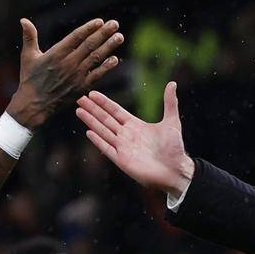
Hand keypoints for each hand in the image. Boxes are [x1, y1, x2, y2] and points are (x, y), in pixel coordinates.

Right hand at [7, 18, 123, 128]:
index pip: (76, 37)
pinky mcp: (81, 87)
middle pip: (89, 45)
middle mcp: (68, 64)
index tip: (100, 21)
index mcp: (56, 54)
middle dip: (103, 34)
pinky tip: (115, 59)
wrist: (34, 105)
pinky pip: (97, 75)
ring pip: (95, 58)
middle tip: (115, 24)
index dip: (89, 28)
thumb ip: (29, 37)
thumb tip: (23, 20)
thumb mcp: (28, 56)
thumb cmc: (29, 79)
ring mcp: (76, 76)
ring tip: (119, 37)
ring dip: (108, 47)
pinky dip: (106, 67)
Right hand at [76, 83, 195, 196]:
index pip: (115, 111)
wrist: (175, 170)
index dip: (104, 102)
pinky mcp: (122, 160)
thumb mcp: (172, 121)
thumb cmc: (174, 148)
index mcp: (135, 125)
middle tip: (79, 98)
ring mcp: (123, 148)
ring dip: (91, 121)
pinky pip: (107, 148)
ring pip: (103, 131)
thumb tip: (172, 83)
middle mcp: (126, 135)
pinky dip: (98, 140)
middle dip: (92, 109)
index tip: (92, 93)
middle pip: (105, 119)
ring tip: (79, 110)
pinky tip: (89, 132)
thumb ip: (170, 103)